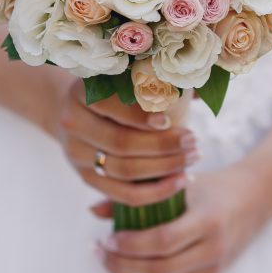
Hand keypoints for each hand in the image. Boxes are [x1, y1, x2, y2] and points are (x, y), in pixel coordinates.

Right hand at [55, 80, 198, 206]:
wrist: (77, 112)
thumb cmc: (113, 91)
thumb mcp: (126, 78)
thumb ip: (160, 80)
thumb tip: (198, 92)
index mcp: (80, 92)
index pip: (108, 105)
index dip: (138, 115)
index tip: (168, 119)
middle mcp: (73, 123)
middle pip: (120, 142)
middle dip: (162, 145)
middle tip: (193, 140)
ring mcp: (77, 154)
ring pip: (123, 170)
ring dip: (163, 168)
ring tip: (191, 159)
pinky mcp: (86, 178)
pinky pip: (122, 194)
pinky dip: (154, 192)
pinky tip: (180, 181)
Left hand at [91, 164, 267, 272]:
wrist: (255, 198)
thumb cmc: (214, 186)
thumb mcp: (180, 182)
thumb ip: (139, 194)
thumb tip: (94, 209)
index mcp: (207, 220)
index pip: (163, 240)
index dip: (130, 244)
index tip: (107, 237)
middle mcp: (213, 248)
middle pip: (159, 270)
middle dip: (122, 265)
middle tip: (100, 251)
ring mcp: (213, 267)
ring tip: (108, 259)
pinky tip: (129, 264)